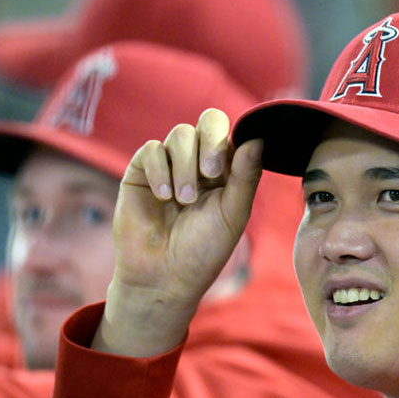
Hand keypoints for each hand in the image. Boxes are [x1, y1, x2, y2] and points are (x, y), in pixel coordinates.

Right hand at [93, 109, 262, 356]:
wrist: (163, 275)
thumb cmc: (203, 249)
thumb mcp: (233, 213)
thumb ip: (246, 176)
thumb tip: (258, 137)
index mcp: (225, 171)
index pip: (232, 134)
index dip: (229, 141)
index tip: (223, 170)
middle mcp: (198, 162)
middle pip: (208, 122)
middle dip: (210, 143)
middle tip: (209, 174)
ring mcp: (169, 165)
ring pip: (180, 134)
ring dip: (185, 166)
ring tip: (183, 200)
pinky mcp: (141, 172)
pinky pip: (152, 150)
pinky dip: (160, 170)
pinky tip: (164, 196)